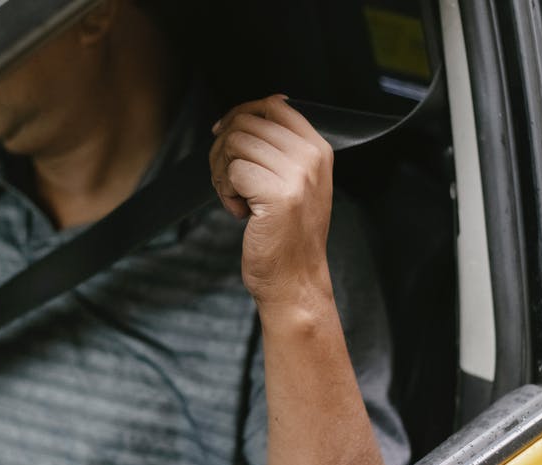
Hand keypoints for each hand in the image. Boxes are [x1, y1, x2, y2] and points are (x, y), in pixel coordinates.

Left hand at [209, 95, 335, 310]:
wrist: (296, 280)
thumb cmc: (288, 235)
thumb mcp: (296, 183)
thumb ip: (280, 149)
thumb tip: (245, 116)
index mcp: (318, 150)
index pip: (275, 105)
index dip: (241, 113)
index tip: (223, 132)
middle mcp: (311, 158)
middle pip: (247, 123)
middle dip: (223, 148)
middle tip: (228, 180)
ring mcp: (296, 175)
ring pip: (235, 144)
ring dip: (222, 172)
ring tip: (236, 198)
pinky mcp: (276, 195)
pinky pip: (232, 172)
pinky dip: (226, 192)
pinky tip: (241, 212)